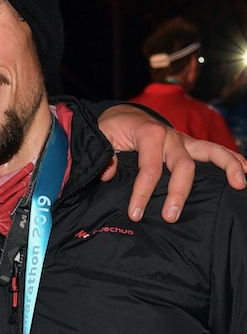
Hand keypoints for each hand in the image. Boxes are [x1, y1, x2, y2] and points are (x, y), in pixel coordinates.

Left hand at [97, 104, 246, 221]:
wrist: (123, 116)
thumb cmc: (112, 129)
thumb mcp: (101, 137)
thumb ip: (105, 155)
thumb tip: (109, 173)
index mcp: (149, 134)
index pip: (149, 168)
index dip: (142, 193)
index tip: (135, 214)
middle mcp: (171, 136)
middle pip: (182, 166)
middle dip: (178, 193)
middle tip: (170, 217)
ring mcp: (184, 141)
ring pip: (211, 152)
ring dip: (228, 167)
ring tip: (239, 185)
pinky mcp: (191, 146)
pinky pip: (215, 151)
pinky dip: (233, 160)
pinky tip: (246, 173)